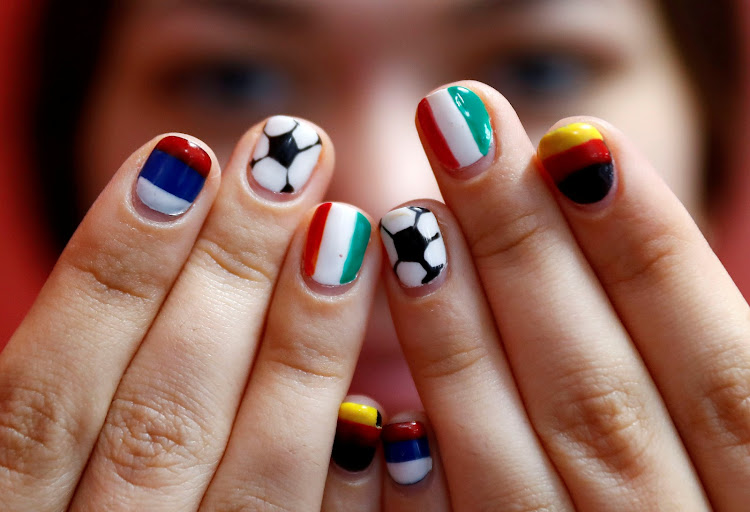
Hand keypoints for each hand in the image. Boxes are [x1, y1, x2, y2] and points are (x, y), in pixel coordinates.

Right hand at [0, 117, 383, 509]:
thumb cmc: (59, 505)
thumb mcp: (29, 459)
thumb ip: (63, 387)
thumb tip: (129, 244)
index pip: (45, 393)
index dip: (109, 269)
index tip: (180, 158)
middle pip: (160, 416)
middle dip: (226, 275)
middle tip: (288, 156)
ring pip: (254, 481)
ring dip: (302, 353)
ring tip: (346, 230)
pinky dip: (354, 486)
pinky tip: (391, 408)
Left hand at [375, 81, 749, 510]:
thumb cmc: (713, 486)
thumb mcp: (739, 441)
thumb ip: (705, 372)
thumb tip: (619, 216)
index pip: (720, 370)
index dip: (650, 251)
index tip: (576, 141)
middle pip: (603, 396)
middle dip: (531, 254)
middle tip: (464, 131)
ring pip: (526, 465)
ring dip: (461, 339)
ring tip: (411, 220)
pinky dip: (432, 472)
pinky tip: (383, 395)